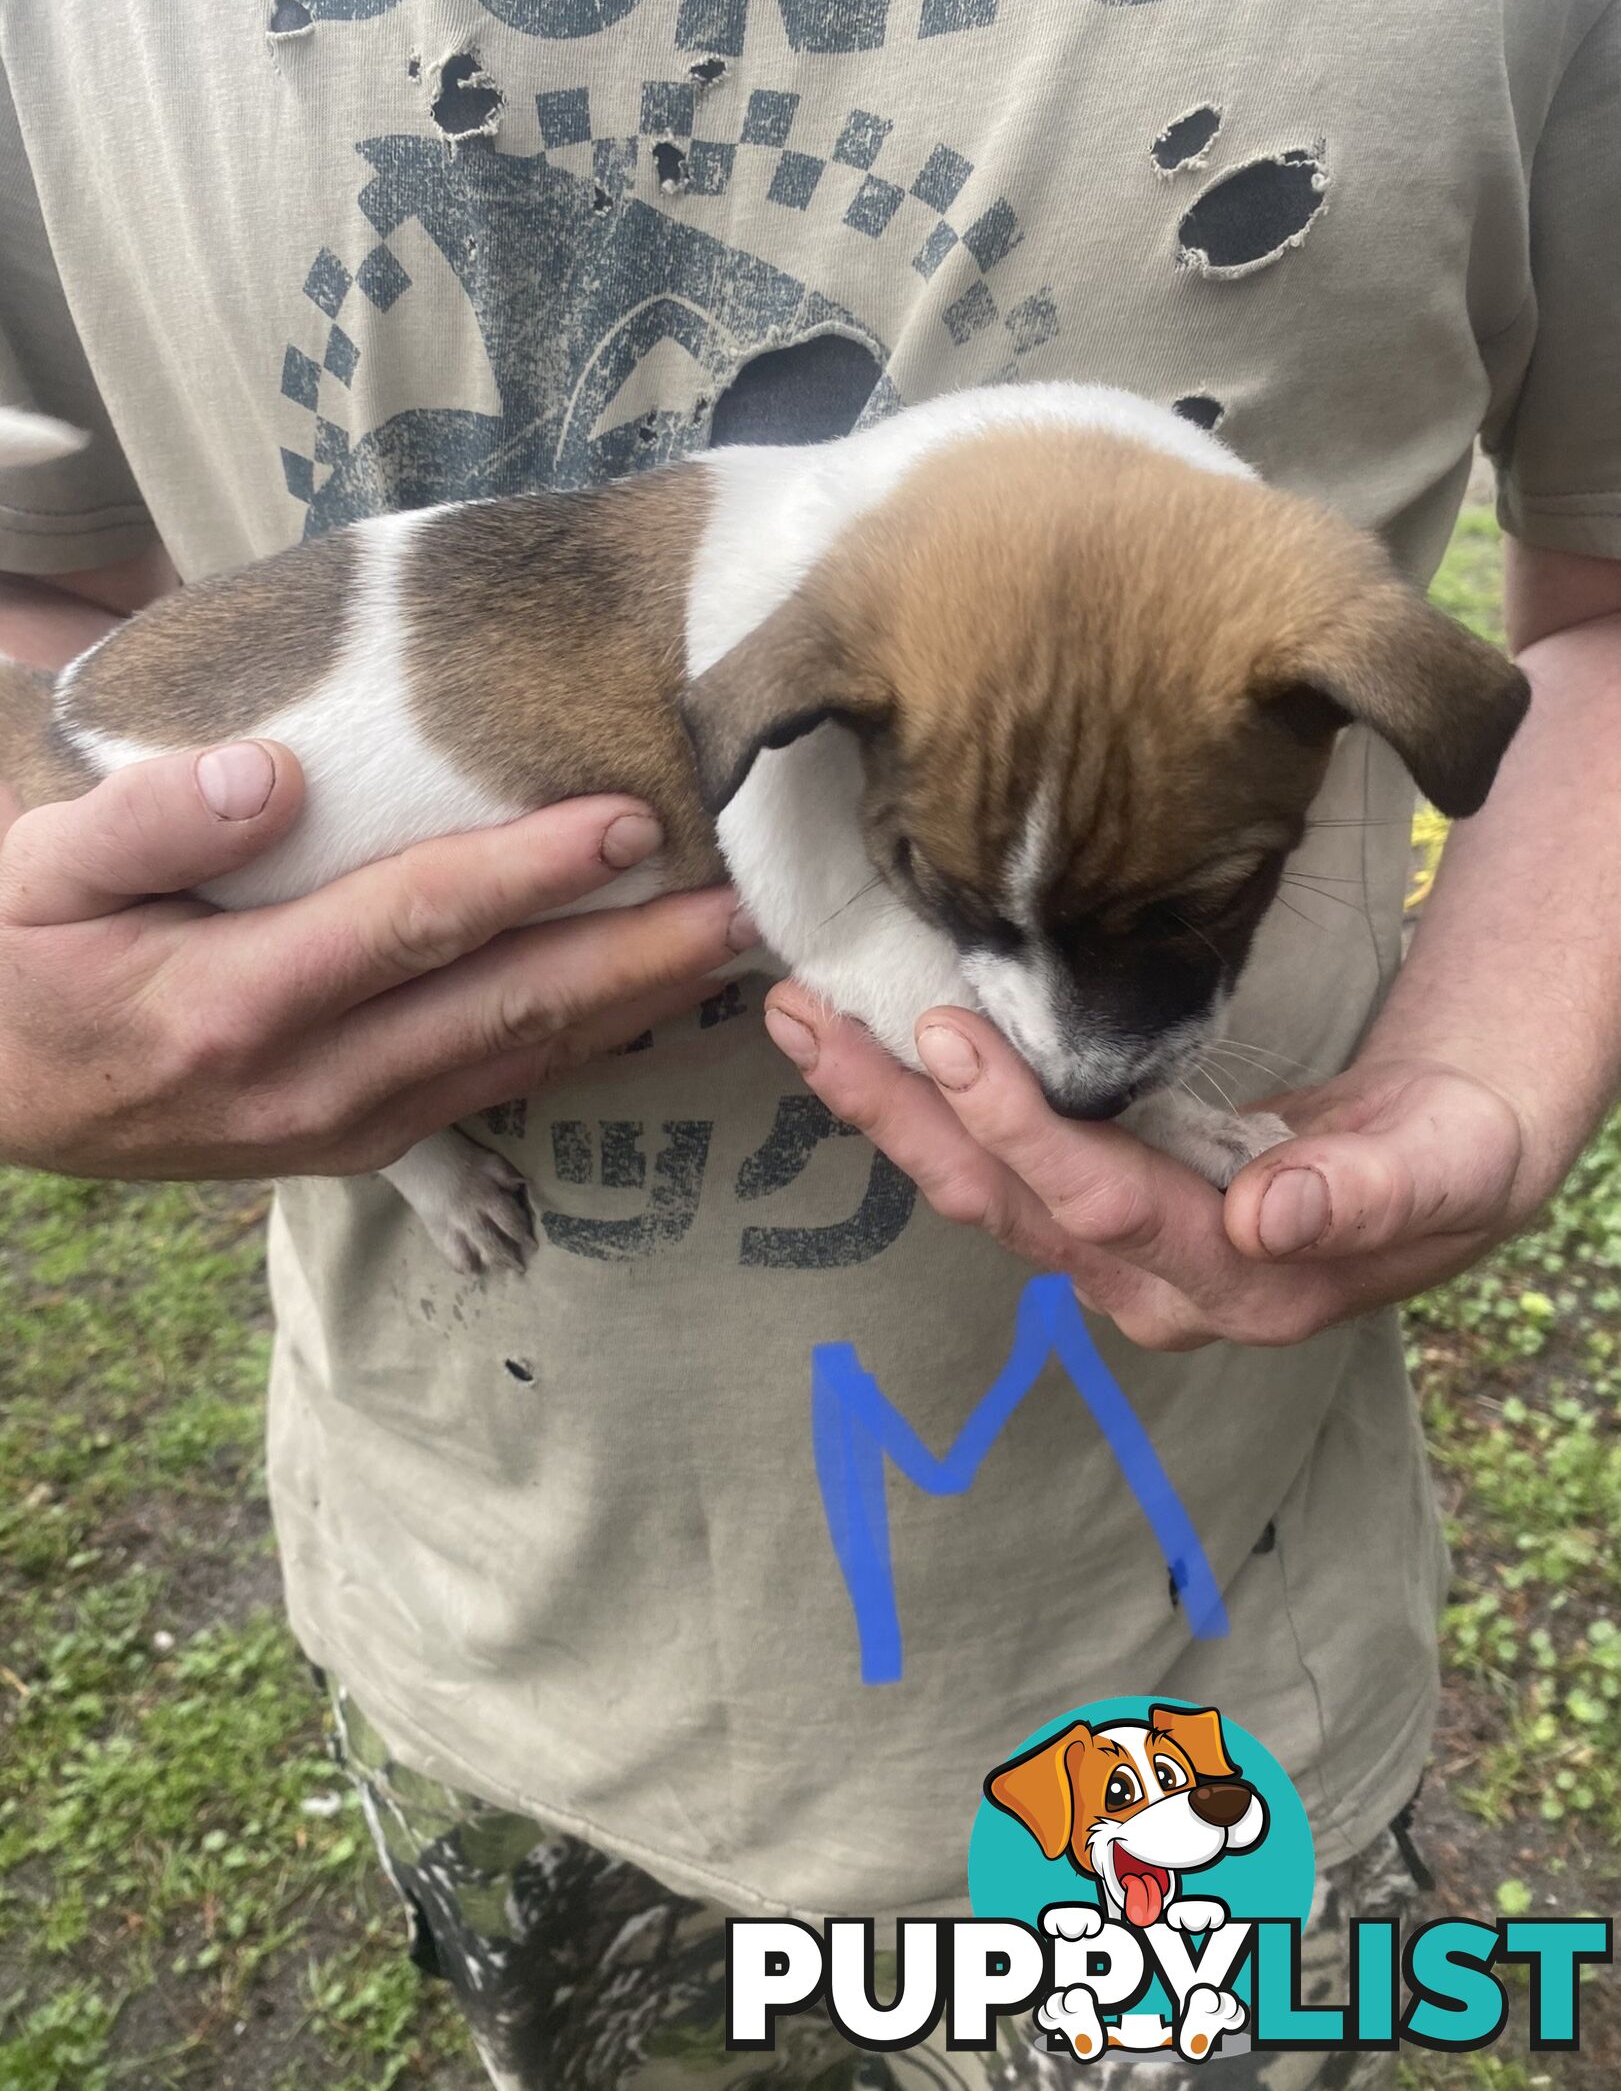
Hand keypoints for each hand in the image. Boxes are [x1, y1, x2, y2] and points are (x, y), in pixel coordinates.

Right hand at [0, 741, 750, 1180]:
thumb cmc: (16, 963)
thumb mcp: (32, 873)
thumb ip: (148, 820)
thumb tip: (273, 775)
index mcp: (235, 1006)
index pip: (415, 923)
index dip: (530, 872)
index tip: (631, 822)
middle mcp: (312, 1084)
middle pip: (507, 1008)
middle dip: (639, 958)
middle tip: (752, 910)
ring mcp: (345, 1128)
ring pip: (520, 1061)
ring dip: (634, 1009)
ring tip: (734, 957)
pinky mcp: (361, 1143)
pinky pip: (495, 1090)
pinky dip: (581, 1047)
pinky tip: (646, 1009)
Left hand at [764, 989, 1528, 1350]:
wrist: (1438, 1172)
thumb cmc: (1447, 1159)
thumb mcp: (1445, 1169)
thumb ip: (1370, 1193)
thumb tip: (1276, 1216)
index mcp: (1229, 1279)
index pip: (1098, 1202)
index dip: (1019, 1125)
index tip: (951, 1037)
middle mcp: (1146, 1285)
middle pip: (1000, 1201)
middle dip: (898, 1112)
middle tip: (809, 1020)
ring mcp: (1107, 1260)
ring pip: (975, 1191)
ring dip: (884, 1107)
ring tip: (803, 1022)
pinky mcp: (1090, 1218)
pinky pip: (989, 1167)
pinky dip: (919, 1106)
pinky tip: (864, 1046)